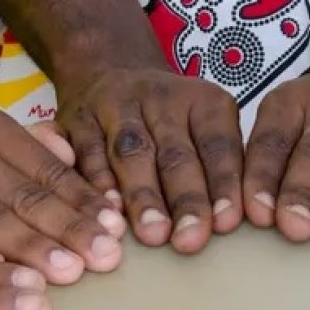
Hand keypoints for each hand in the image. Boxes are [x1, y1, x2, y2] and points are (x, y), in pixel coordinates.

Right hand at [58, 67, 243, 252]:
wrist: (111, 69)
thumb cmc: (171, 119)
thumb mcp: (205, 128)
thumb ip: (222, 169)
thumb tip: (231, 223)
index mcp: (204, 101)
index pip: (218, 146)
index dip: (224, 184)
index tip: (227, 224)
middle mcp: (162, 99)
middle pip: (176, 154)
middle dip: (186, 200)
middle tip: (191, 240)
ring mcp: (116, 106)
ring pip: (133, 154)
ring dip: (144, 196)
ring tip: (153, 234)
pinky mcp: (79, 119)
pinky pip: (88, 153)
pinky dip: (99, 183)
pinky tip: (109, 212)